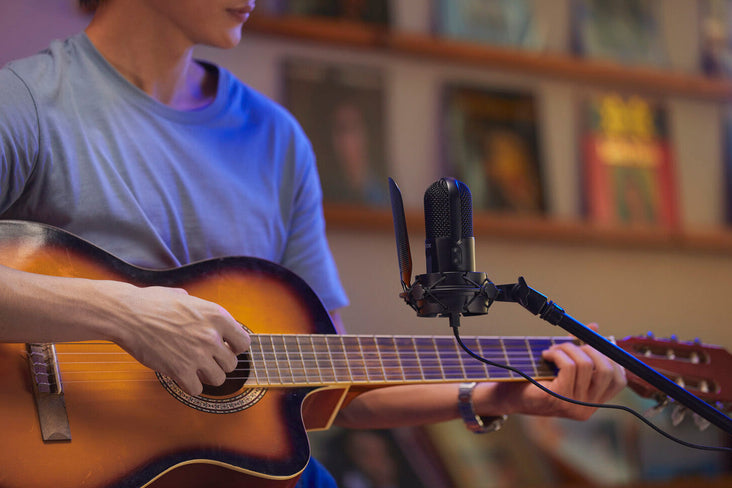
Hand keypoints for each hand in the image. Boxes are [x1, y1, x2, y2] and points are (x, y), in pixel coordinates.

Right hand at [107, 282, 250, 395]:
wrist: (127, 314)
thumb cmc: (151, 303)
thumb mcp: (183, 297)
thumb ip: (197, 305)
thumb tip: (195, 304)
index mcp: (217, 315)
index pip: (244, 342)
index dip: (234, 348)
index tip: (224, 349)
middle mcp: (211, 336)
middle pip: (231, 364)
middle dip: (218, 364)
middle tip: (204, 360)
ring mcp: (197, 355)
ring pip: (218, 379)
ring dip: (206, 377)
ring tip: (193, 369)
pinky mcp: (180, 370)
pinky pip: (196, 389)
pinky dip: (189, 386)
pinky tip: (181, 377)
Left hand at [477, 325, 625, 419]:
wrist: (508, 395)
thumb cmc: (536, 379)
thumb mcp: (563, 364)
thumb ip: (581, 348)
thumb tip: (595, 327)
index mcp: (593, 402)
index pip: (619, 381)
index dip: (612, 358)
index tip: (598, 343)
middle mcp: (587, 408)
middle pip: (607, 370)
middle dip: (590, 349)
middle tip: (570, 345)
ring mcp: (573, 406)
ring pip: (586, 365)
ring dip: (568, 349)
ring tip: (553, 350)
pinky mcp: (557, 398)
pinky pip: (568, 367)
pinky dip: (558, 354)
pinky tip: (547, 355)